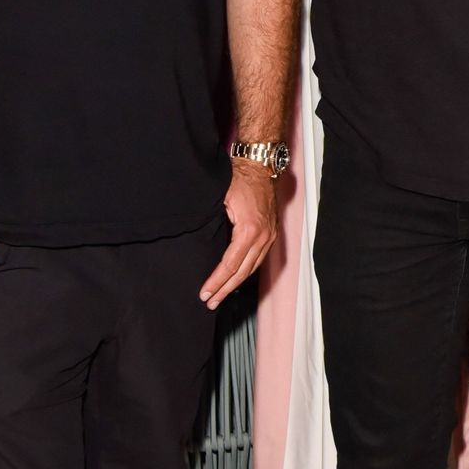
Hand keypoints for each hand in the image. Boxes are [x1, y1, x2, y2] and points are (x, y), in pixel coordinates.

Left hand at [200, 160, 277, 308]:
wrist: (259, 166)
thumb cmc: (239, 179)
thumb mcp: (220, 200)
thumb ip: (212, 224)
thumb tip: (197, 245)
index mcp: (250, 230)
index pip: (230, 264)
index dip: (216, 281)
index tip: (204, 292)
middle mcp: (263, 237)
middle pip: (242, 272)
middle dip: (225, 289)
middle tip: (210, 302)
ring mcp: (270, 236)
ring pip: (252, 268)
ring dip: (235, 284)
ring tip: (220, 295)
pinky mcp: (271, 234)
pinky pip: (258, 259)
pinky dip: (246, 272)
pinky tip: (235, 278)